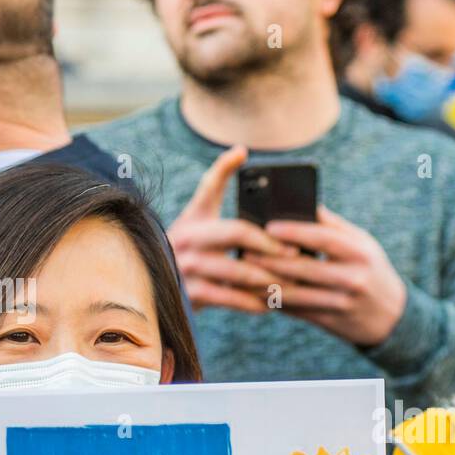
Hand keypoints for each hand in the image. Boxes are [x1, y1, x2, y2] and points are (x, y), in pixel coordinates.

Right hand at [167, 145, 295, 311]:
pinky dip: (253, 302)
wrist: (158, 287)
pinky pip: (230, 298)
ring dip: (269, 278)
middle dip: (271, 243)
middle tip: (296, 252)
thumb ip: (217, 184)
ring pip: (238, 271)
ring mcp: (187, 266)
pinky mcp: (191, 294)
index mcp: (194, 216)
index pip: (211, 186)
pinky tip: (270, 303)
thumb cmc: (191, 246)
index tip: (251, 165)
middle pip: (237, 232)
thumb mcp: (198, 216)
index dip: (229, 171)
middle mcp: (187, 237)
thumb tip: (241, 150)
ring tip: (291, 282)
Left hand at [246, 206, 407, 345]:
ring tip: (246, 275)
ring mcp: (343, 303)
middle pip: (305, 268)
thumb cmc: (372, 269)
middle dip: (272, 260)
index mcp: (359, 252)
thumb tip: (301, 203)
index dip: (294, 232)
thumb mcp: (362, 243)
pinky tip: (260, 294)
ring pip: (298, 294)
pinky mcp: (333, 322)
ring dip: (268, 284)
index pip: (323, 239)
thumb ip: (332, 226)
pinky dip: (278, 302)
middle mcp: (353, 278)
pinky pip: (300, 311)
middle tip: (246, 252)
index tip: (268, 227)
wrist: (393, 316)